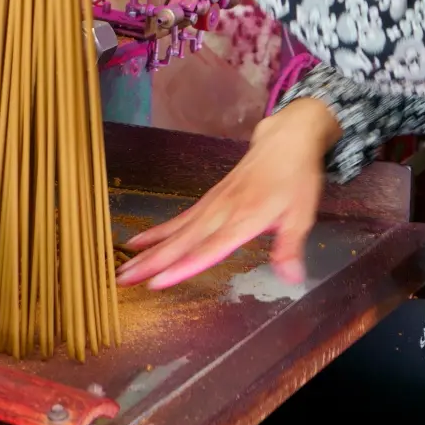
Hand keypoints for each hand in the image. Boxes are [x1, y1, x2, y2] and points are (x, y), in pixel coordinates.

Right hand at [117, 99, 341, 289]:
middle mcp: (221, 212)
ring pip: (174, 232)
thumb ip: (290, 247)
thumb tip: (290, 278)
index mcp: (244, 219)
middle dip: (151, 263)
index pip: (208, 249)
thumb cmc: (295, 180)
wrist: (283, 142)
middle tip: (123, 279)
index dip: (182, 267)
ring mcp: (211, 205)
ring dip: (147, 252)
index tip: (157, 282)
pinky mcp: (207, 201)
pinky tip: (137, 243)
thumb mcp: (302, 215)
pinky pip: (177, 220)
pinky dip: (156, 233)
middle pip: (181, 242)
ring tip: (122, 269)